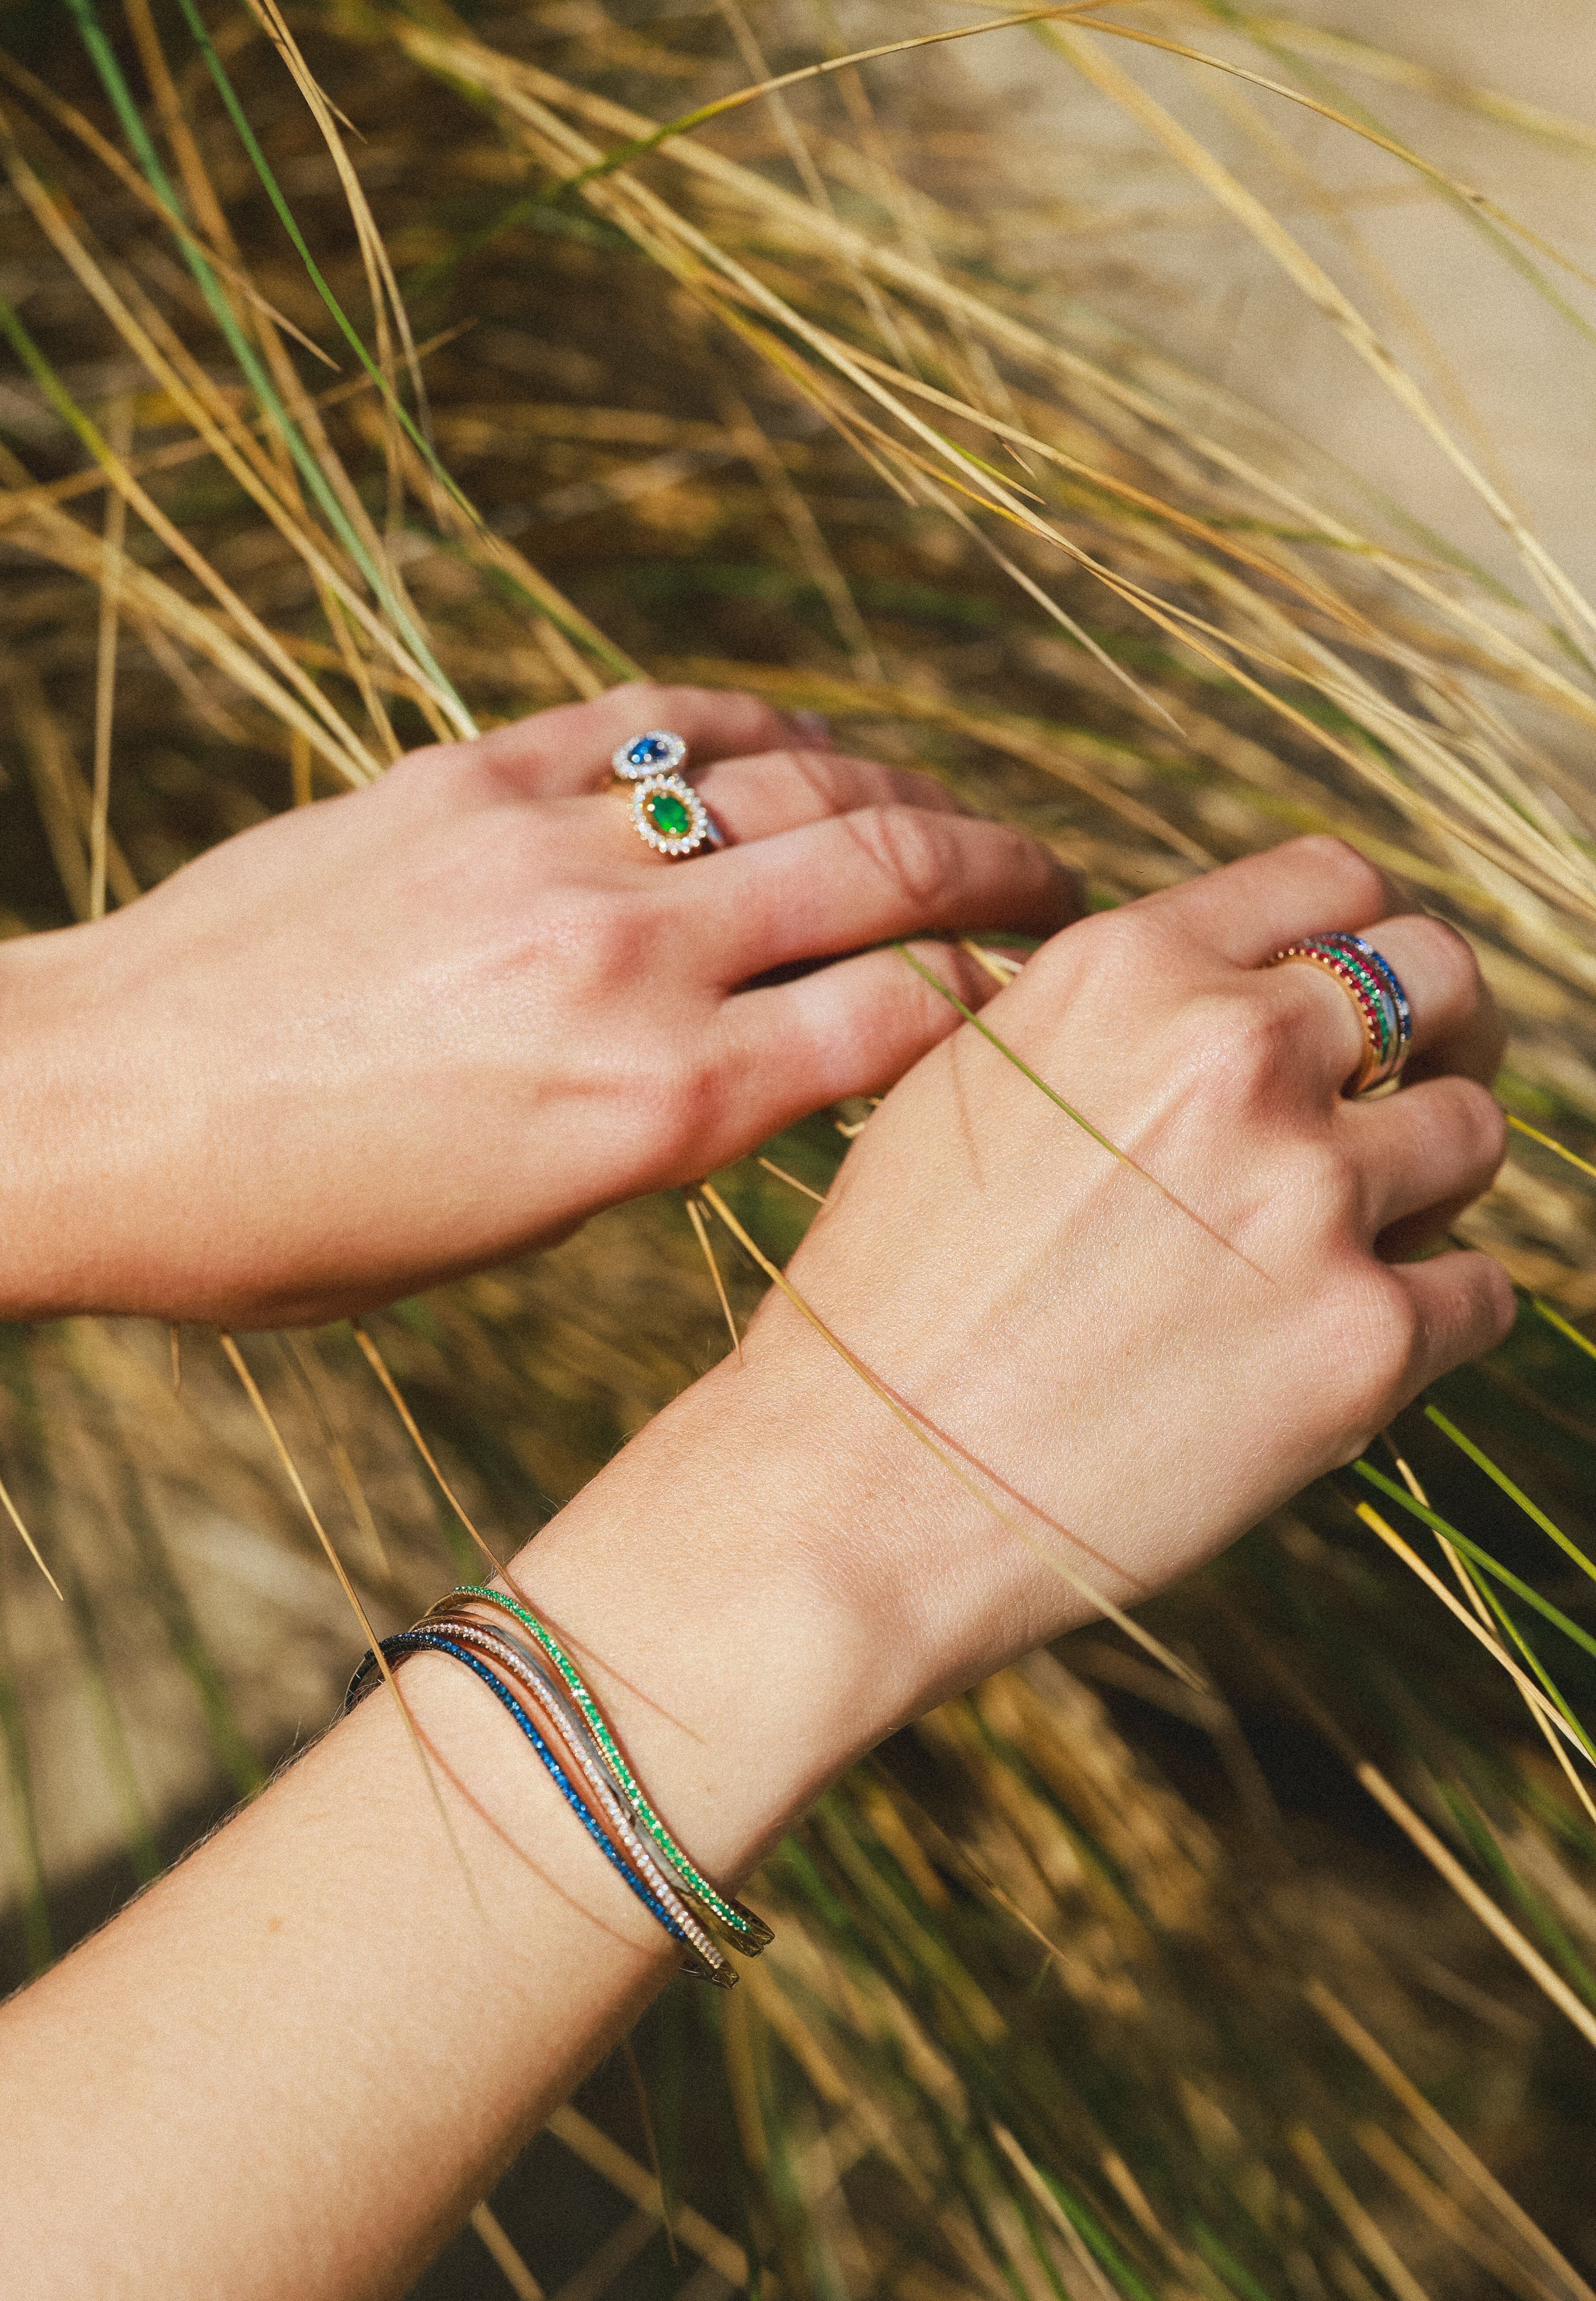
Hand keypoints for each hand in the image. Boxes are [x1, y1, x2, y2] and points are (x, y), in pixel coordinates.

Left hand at [0, 685, 1078, 1325]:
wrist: (97, 1113)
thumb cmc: (293, 1224)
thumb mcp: (517, 1229)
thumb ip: (668, 1132)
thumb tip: (783, 1054)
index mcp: (652, 1112)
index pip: (901, 1017)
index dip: (1002, 998)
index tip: (1041, 995)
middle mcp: (626, 963)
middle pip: (882, 872)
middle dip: (1001, 871)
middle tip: (1056, 880)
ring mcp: (548, 850)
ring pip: (789, 780)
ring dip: (895, 789)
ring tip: (940, 815)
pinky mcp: (466, 775)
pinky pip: (653, 722)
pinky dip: (748, 729)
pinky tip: (793, 745)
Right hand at [728, 835, 1511, 1713]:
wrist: (856, 1491)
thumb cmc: (888, 1301)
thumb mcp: (970, 1085)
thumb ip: (1116, 1023)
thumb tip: (1232, 1006)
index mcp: (1126, 971)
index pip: (1332, 882)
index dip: (1358, 938)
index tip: (1357, 999)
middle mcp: (1233, 1055)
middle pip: (1442, 976)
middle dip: (1438, 1031)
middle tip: (1404, 1097)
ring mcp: (1311, 1197)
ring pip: (1476, 1134)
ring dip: (1429, 1183)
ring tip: (1345, 1245)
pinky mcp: (1364, 1341)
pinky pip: (1483, 1291)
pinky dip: (1434, 1313)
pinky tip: (1344, 1345)